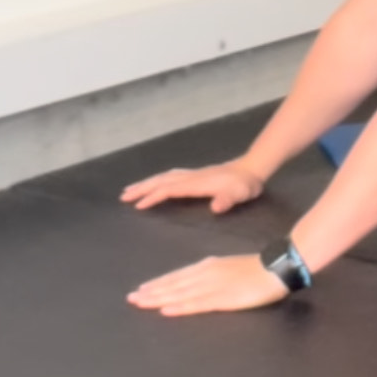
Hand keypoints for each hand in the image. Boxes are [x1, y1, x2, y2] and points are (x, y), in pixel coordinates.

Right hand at [120, 161, 264, 213]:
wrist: (252, 168)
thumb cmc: (245, 185)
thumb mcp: (240, 194)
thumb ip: (227, 200)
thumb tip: (216, 208)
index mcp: (196, 184)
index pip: (170, 190)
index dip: (154, 197)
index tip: (138, 205)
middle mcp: (191, 177)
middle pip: (161, 181)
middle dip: (142, 188)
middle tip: (123, 196)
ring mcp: (192, 174)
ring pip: (164, 177)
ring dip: (147, 183)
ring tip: (131, 190)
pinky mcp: (196, 175)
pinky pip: (170, 176)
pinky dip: (158, 179)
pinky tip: (154, 183)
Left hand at [127, 254, 289, 316]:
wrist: (277, 268)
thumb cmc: (257, 268)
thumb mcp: (230, 266)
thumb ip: (213, 271)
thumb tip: (196, 276)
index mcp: (208, 267)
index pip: (177, 276)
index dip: (158, 284)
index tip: (141, 289)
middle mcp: (206, 275)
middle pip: (173, 285)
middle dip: (151, 292)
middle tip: (131, 299)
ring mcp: (213, 287)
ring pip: (180, 294)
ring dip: (158, 299)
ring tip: (140, 304)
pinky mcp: (223, 299)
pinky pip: (197, 304)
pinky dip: (180, 307)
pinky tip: (166, 311)